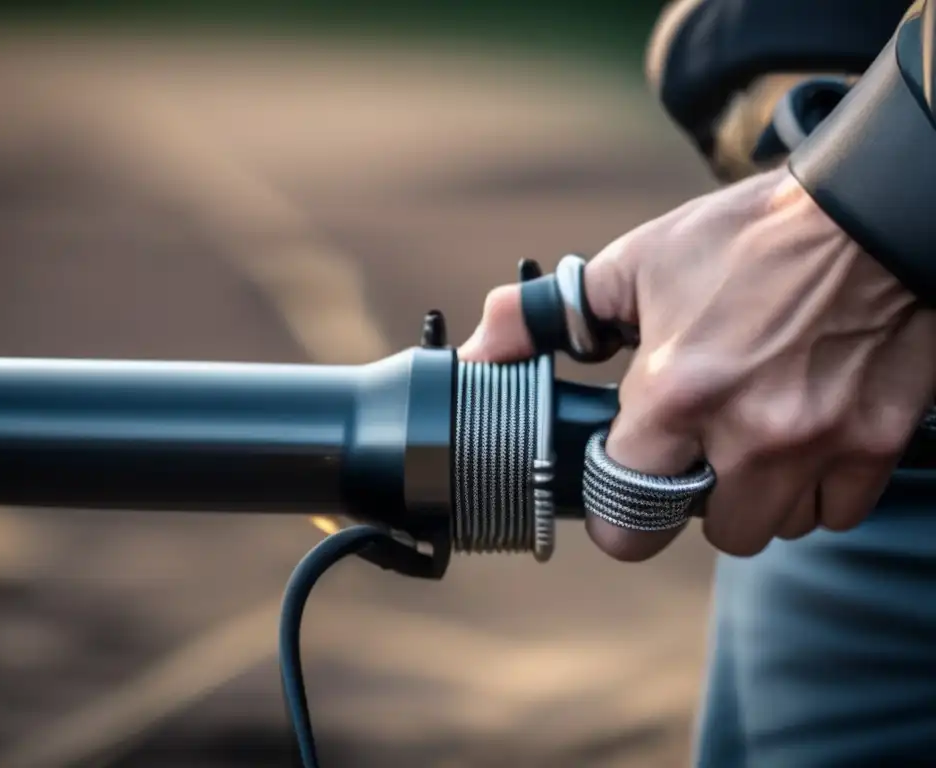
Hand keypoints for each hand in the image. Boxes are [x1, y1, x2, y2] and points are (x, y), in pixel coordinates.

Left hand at [459, 167, 935, 560]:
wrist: (868, 210)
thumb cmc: (746, 238)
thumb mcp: (634, 266)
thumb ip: (545, 318)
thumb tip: (478, 354)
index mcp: (676, 392)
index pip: (627, 520)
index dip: (618, 518)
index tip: (624, 495)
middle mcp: (750, 432)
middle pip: (715, 532)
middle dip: (699, 502)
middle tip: (699, 453)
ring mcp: (820, 443)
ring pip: (778, 526)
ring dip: (761, 497)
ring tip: (754, 438)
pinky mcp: (878, 442)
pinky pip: (839, 512)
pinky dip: (822, 488)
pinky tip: (809, 437)